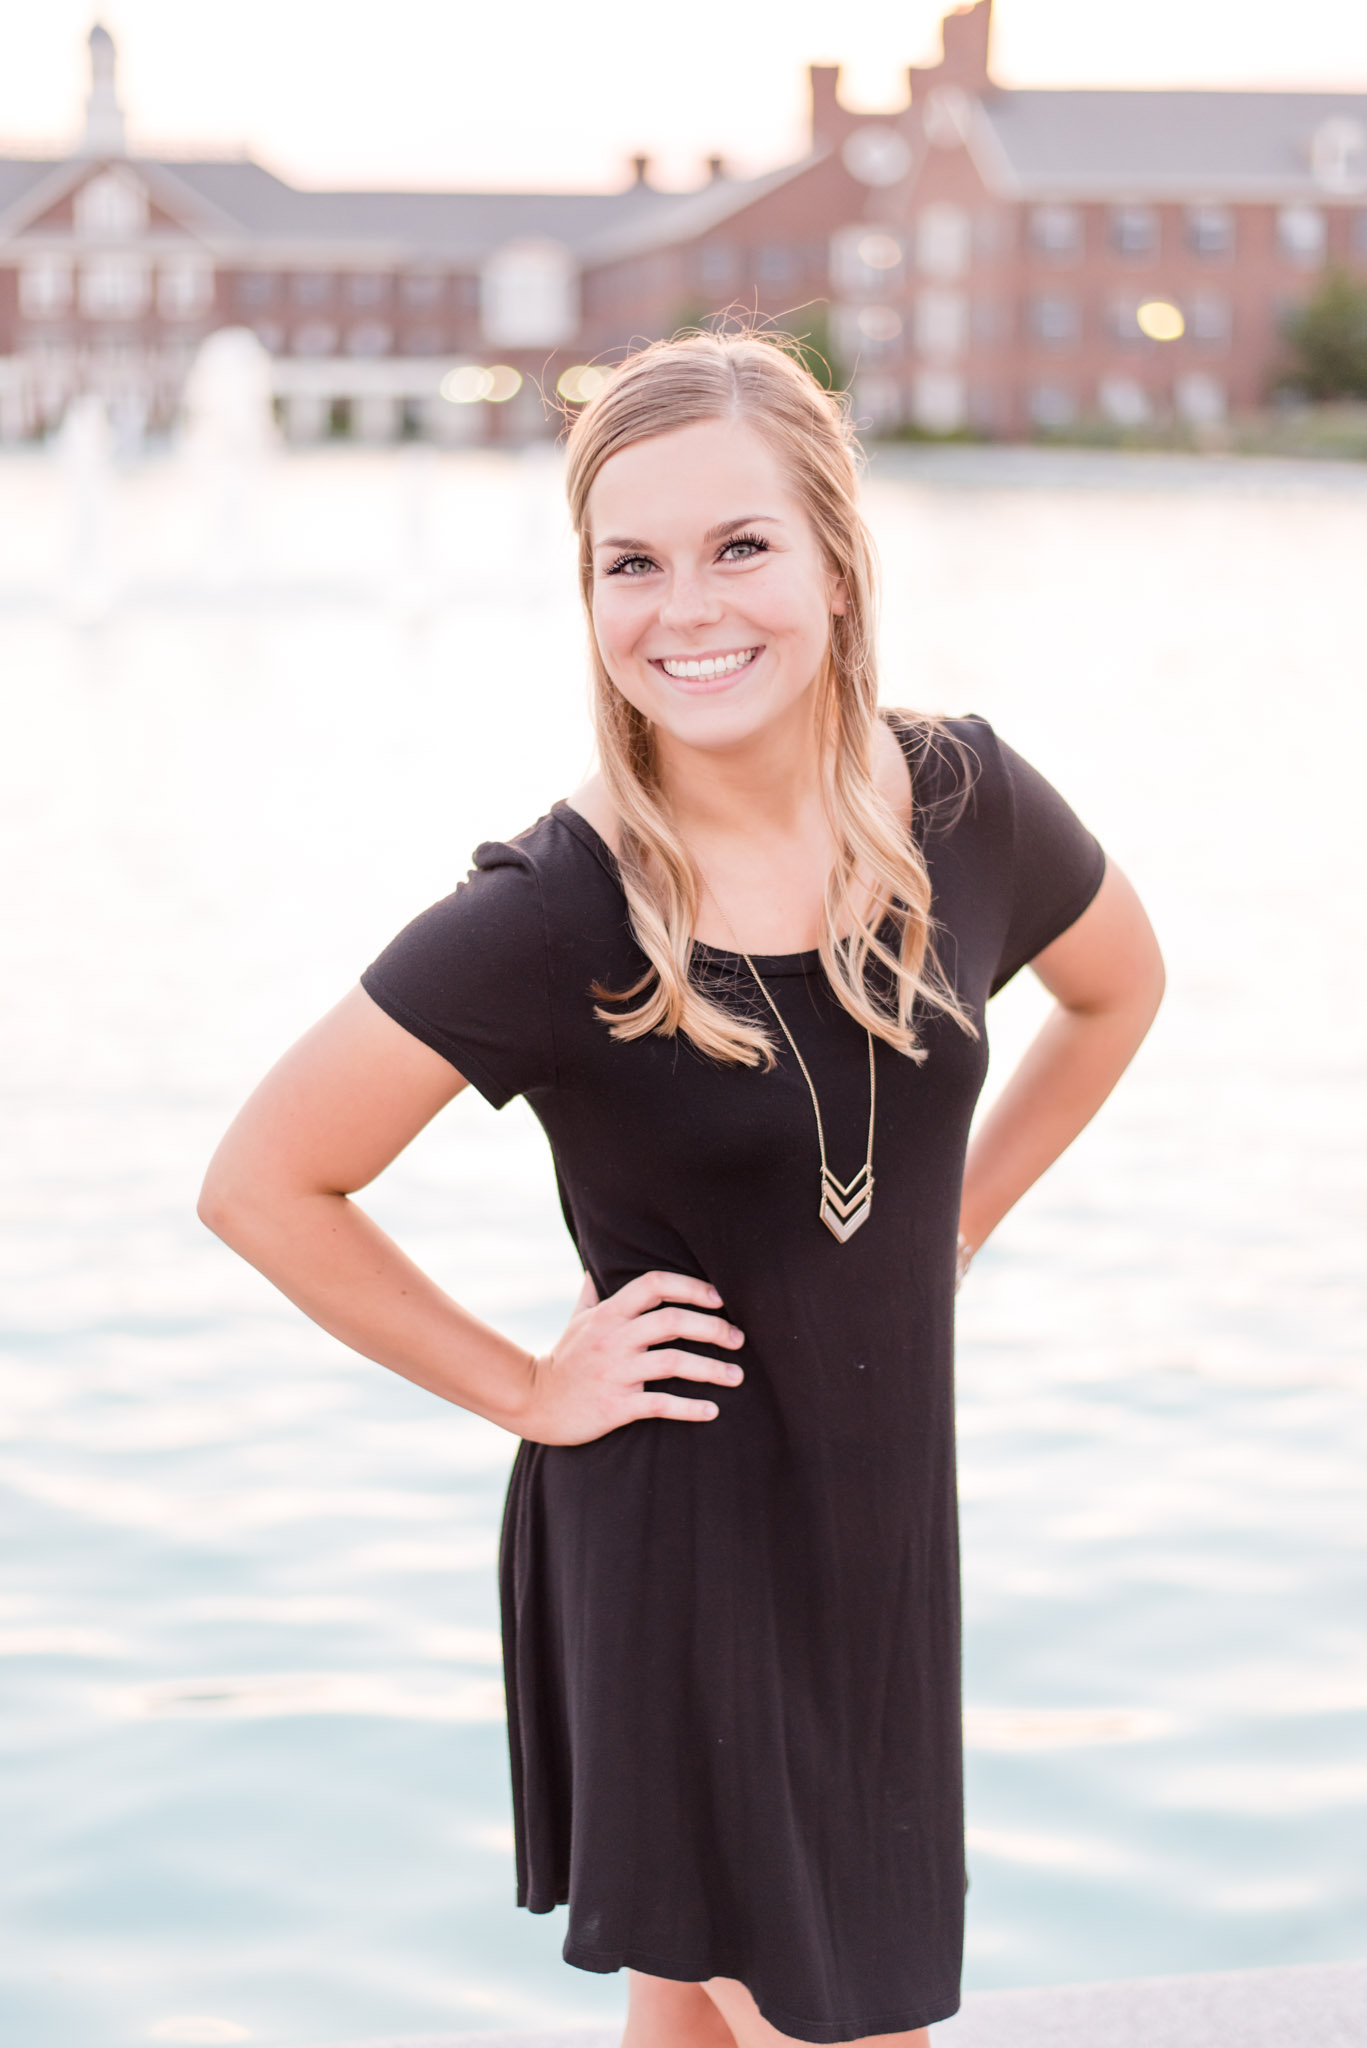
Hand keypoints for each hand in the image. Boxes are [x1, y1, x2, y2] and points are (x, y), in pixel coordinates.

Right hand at [520, 1269, 744, 1444]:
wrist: (536, 1403)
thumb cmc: (564, 1359)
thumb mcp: (577, 1320)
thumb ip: (593, 1293)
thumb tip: (597, 1267)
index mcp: (608, 1314)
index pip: (654, 1285)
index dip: (690, 1286)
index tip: (718, 1298)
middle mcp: (614, 1339)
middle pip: (672, 1321)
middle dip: (713, 1327)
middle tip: (739, 1338)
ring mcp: (615, 1373)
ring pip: (673, 1362)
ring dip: (712, 1369)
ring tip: (737, 1376)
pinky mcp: (616, 1406)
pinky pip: (661, 1405)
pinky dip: (690, 1408)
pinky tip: (712, 1410)